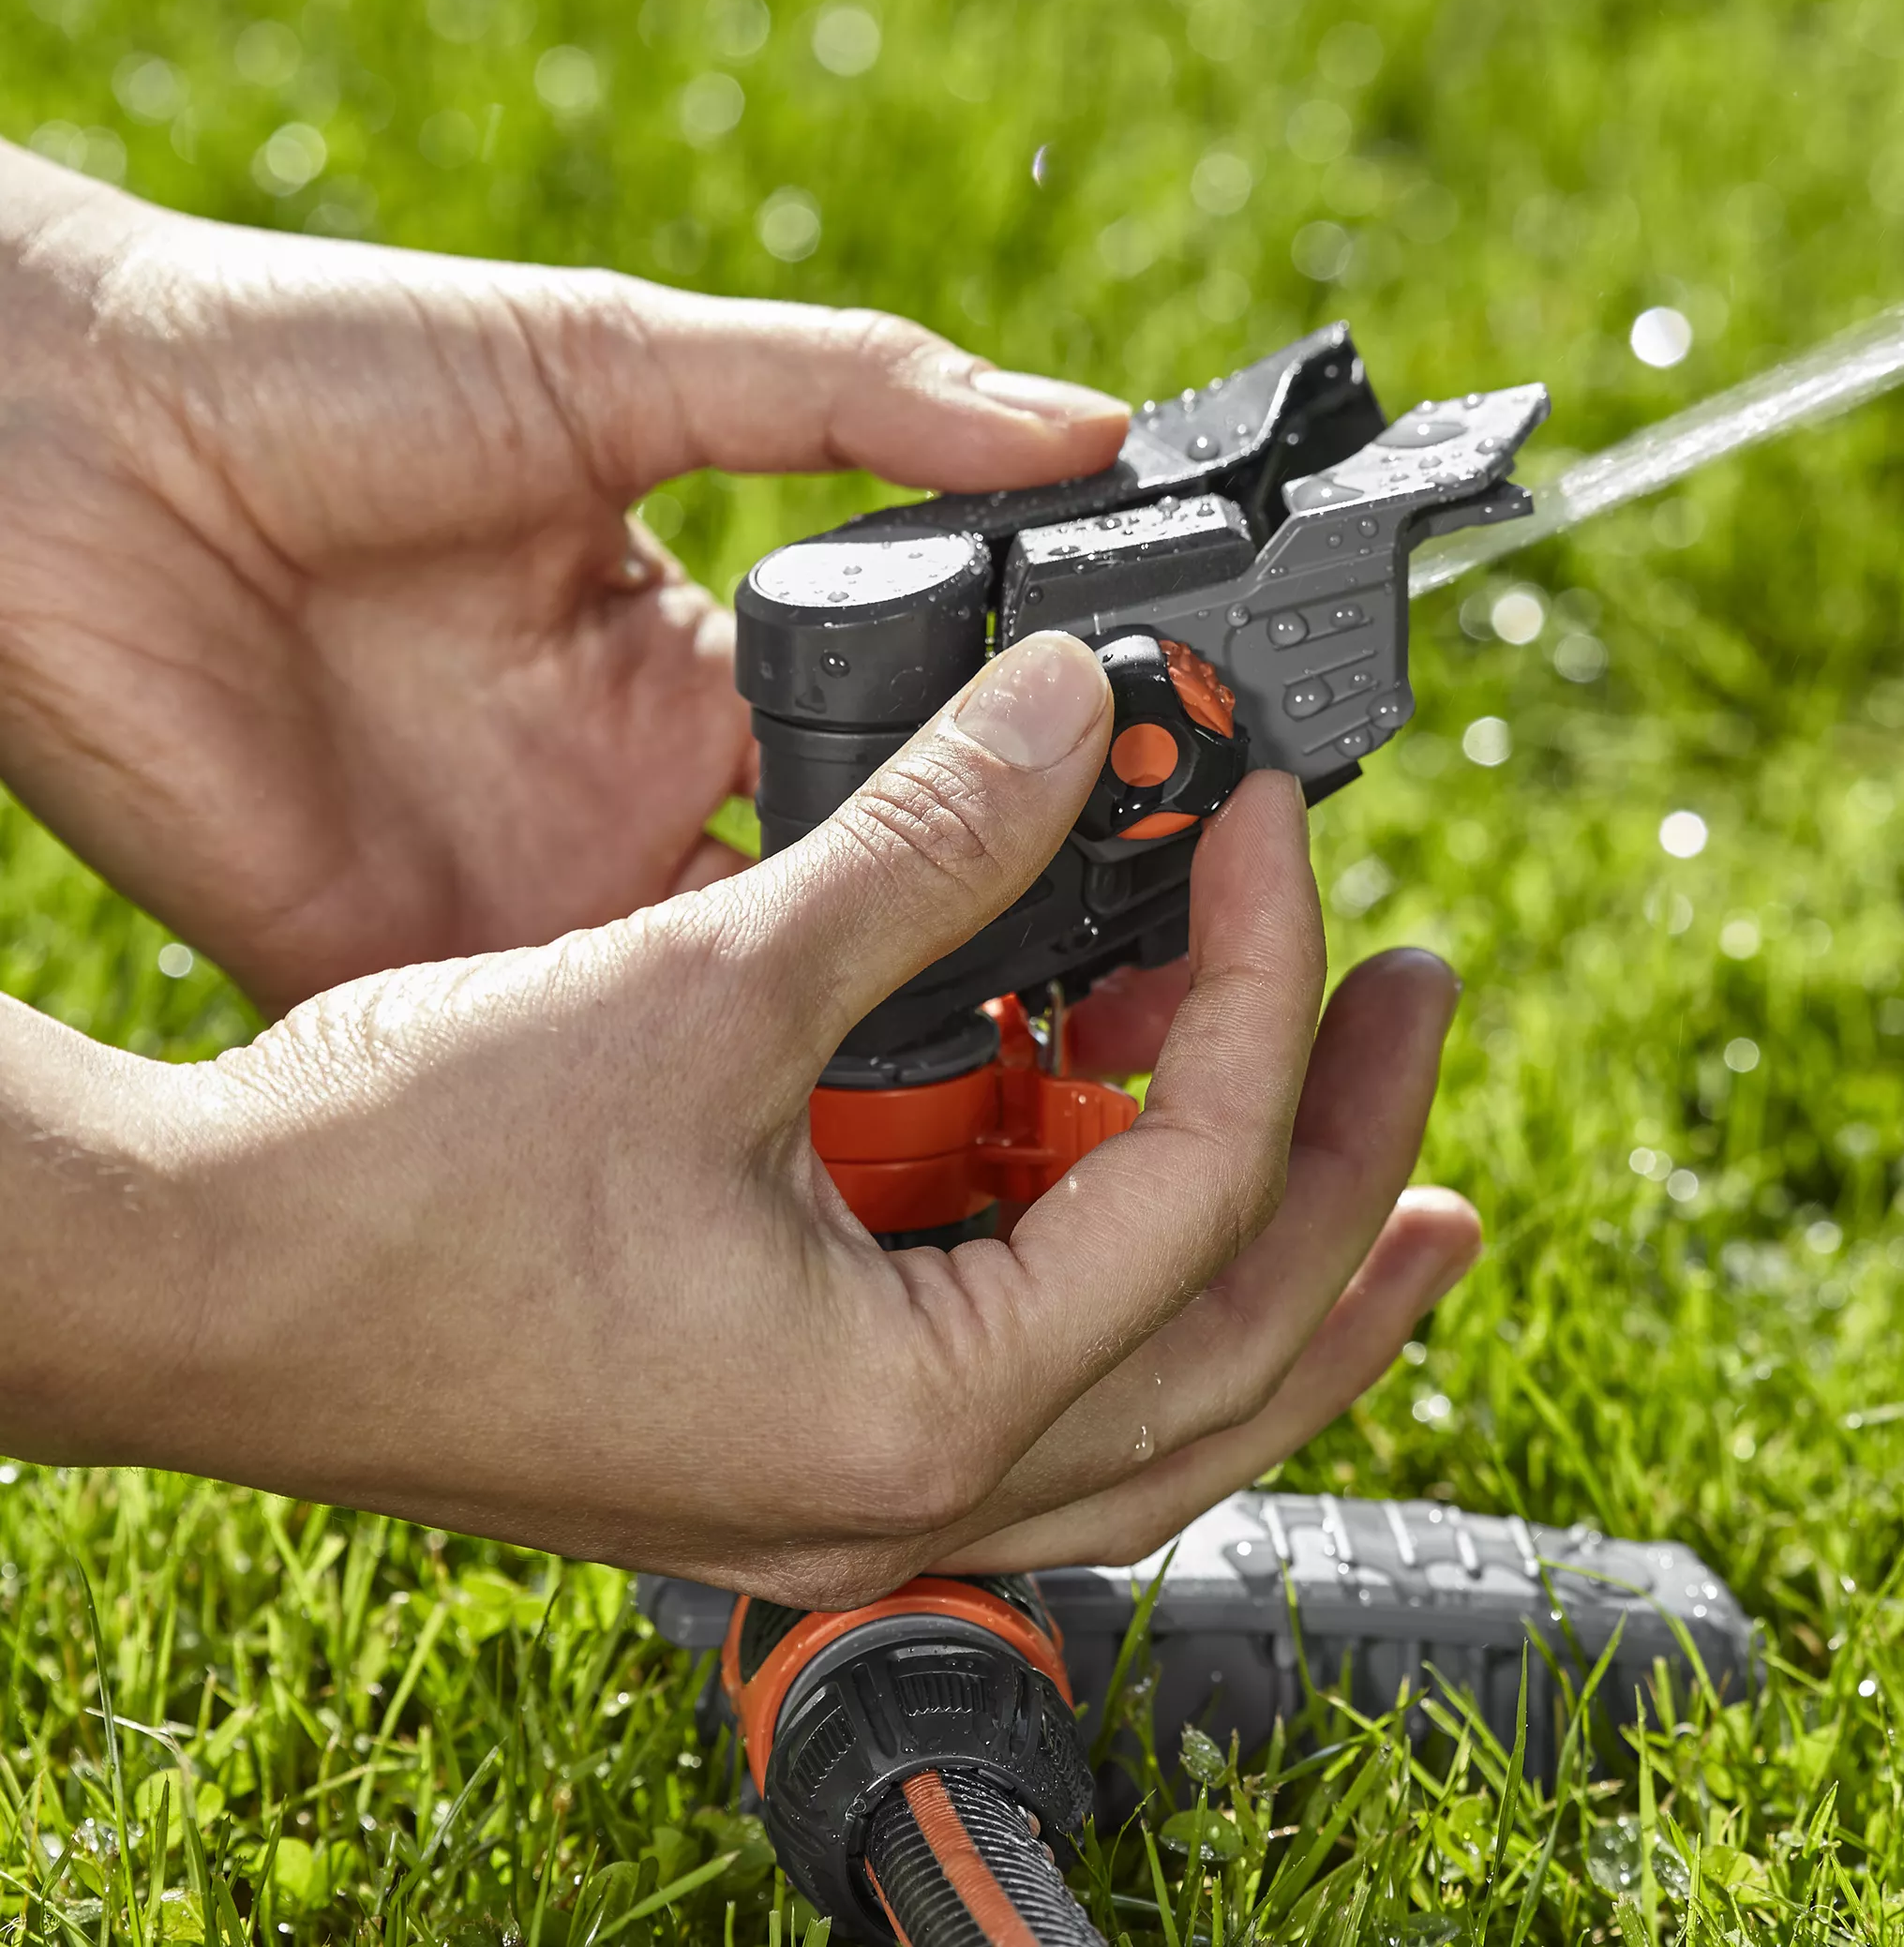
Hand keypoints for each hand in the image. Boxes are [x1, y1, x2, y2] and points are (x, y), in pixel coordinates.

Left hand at [0, 139, 1128, 1013]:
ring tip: (985, 1083)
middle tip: (1102, 994)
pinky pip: (561, 1072)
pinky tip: (784, 1139)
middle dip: (956, 948)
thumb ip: (853, 394)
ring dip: (833, 1046)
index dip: (1009, 790)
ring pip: (722, 1017)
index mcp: (688, 661)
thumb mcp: (624, 361)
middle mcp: (627, 795)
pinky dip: (655, 1113)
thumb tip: (1082, 426)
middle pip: (835, 906)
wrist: (60, 446)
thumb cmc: (330, 366)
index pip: (894, 751)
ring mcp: (528, 896)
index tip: (1139, 828)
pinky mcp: (414, 974)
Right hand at [1, 635, 1478, 1602]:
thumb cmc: (398, 1174)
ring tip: (1390, 1154)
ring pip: (1161, 1411)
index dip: (1262, 979)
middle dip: (1360, 1174)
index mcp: (914, 1405)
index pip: (1196, 1186)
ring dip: (1287, 1275)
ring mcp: (855, 1476)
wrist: (189, 1277)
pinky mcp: (799, 1425)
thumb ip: (926, 851)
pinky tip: (1138, 1172)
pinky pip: (1040, 1387)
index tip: (1268, 823)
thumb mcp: (701, 985)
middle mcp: (909, 1487)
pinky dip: (1127, 1283)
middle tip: (1422, 1012)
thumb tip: (1080, 710)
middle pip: (1238, 1356)